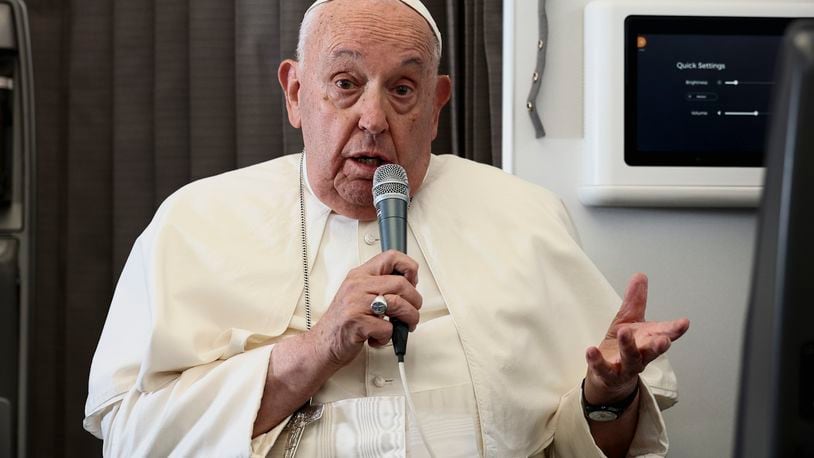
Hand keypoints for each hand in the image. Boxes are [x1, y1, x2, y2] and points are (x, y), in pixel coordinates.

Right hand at [308, 250, 422, 368]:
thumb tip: (409, 284)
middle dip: (415, 300)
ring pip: (398, 304)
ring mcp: (356, 304)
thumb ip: (379, 286)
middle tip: (412, 311)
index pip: (390, 257)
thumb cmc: (343, 321)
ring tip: (405, 325)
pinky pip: (387, 327)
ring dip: (409, 318)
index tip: (412, 281)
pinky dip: (389, 337)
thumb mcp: (358, 294)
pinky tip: (379, 337)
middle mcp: (357, 286)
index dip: (408, 267)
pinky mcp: (357, 323)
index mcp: (360, 275)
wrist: (323, 344)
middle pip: (400, 283)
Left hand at [584, 273, 689, 404]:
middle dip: (658, 345)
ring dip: (629, 346)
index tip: (684, 323)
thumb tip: (640, 276)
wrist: (608, 376)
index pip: (664, 334)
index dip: (675, 329)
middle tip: (663, 339)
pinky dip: (597, 361)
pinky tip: (591, 350)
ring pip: (631, 359)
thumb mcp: (628, 320)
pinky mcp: (608, 375)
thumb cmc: (623, 347)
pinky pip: (603, 369)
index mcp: (648, 340)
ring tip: (624, 332)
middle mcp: (641, 355)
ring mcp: (625, 367)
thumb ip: (635, 301)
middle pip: (651, 351)